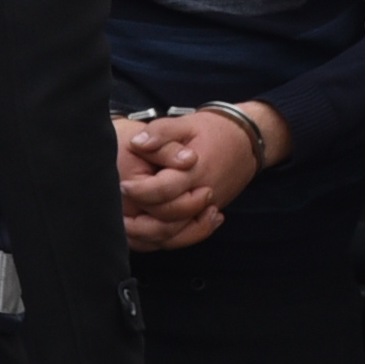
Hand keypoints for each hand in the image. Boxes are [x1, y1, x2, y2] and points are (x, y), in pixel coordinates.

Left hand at [115, 109, 265, 251]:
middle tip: (118, 212)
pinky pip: (185, 236)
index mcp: (194, 171)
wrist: (246, 142)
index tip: (121, 184)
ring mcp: (207, 208)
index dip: (139, 190)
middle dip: (140, 219)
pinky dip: (165, 240)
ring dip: (149, 235)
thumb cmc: (214, 130)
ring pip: (177, 235)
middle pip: (168, 219)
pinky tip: (146, 233)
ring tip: (126, 227)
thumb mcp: (186, 123)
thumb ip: (161, 132)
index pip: (163, 190)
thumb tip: (137, 143)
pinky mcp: (206, 214)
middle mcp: (202, 194)